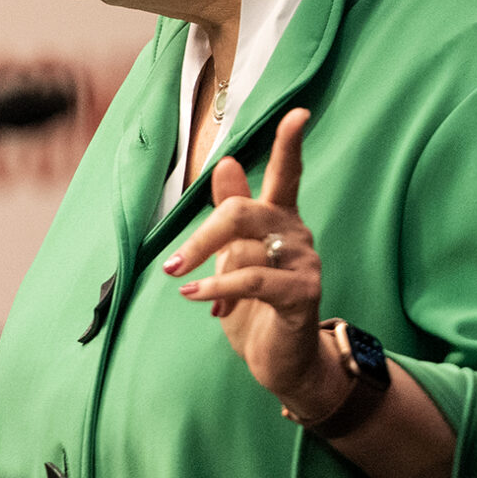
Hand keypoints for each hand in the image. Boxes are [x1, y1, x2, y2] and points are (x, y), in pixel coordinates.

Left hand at [163, 107, 349, 420]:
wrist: (285, 364)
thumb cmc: (258, 308)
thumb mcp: (237, 256)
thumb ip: (233, 211)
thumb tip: (225, 160)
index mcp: (280, 221)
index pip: (288, 173)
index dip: (290, 143)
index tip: (299, 113)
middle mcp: (296, 235)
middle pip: (245, 210)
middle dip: (204, 231)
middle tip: (173, 263)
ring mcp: (303, 264)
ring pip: (247, 243)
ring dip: (206, 260)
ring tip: (180, 281)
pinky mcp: (302, 295)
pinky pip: (255, 280)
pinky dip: (219, 287)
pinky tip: (197, 297)